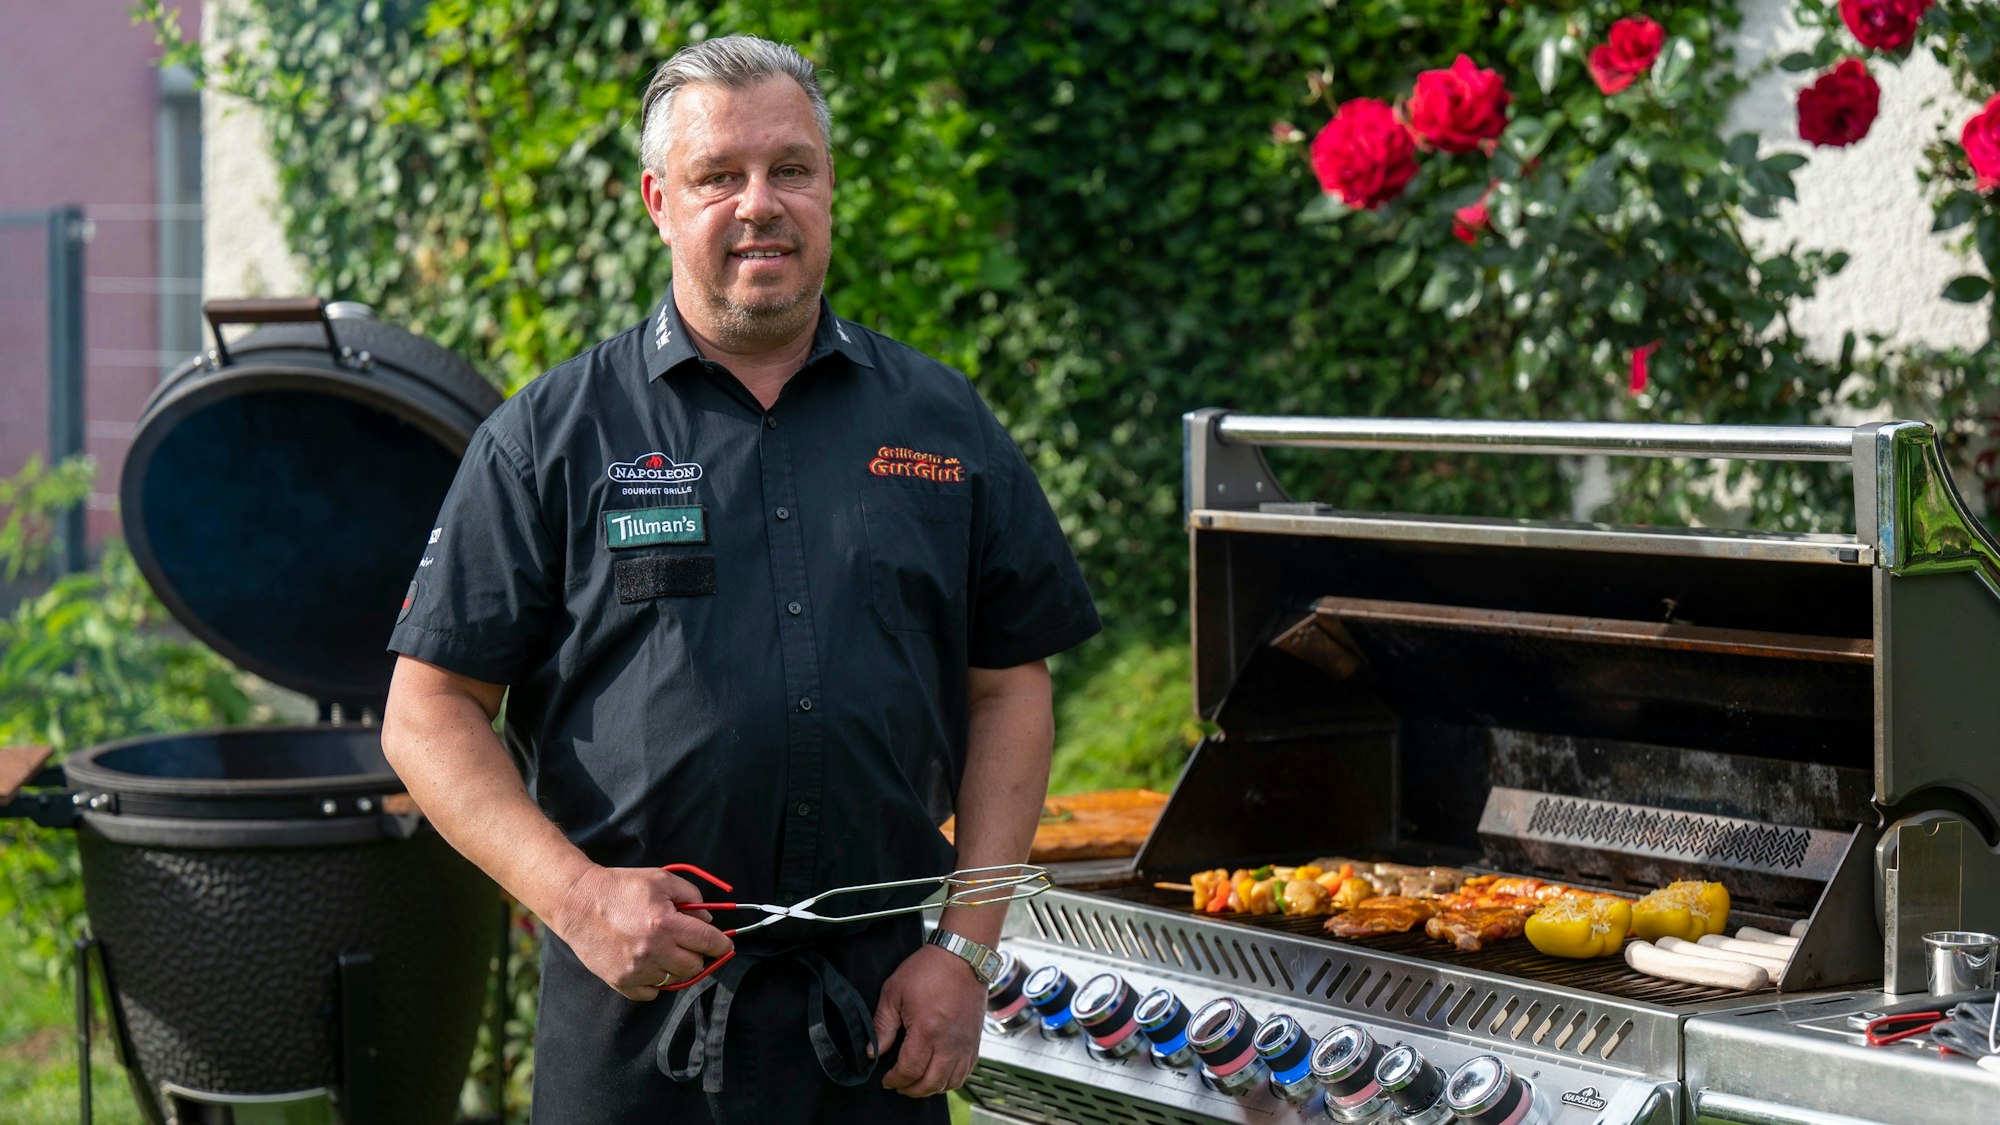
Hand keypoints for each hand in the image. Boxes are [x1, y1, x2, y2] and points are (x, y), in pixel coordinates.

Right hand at [549, 865, 733, 1000]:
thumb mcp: (661, 880)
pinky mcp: (620, 982)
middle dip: (696, 954)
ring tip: (661, 949)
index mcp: (665, 924)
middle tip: (686, 942)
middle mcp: (653, 950)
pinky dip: (654, 981)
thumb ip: (691, 896)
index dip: (722, 944)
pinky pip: (651, 993)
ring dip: (674, 966)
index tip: (724, 945)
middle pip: (695, 966)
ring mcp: (636, 970)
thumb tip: (707, 920)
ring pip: (674, 980)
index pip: (708, 942)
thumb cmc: (621, 888)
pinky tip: (646, 962)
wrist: (578, 903)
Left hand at [872, 943, 984, 1096]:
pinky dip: (950, 1081)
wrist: (963, 957)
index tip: (886, 1080)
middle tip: (899, 1085)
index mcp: (926, 1031)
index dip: (895, 1080)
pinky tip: (939, 1074)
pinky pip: (965, 1073)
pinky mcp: (975, 1042)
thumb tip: (872, 1052)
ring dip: (931, 1088)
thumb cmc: (927, 971)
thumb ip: (882, 1025)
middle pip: (930, 1083)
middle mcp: (949, 1043)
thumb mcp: (894, 992)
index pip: (909, 1070)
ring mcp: (965, 1044)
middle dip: (911, 1089)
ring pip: (949, 1082)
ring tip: (917, 1082)